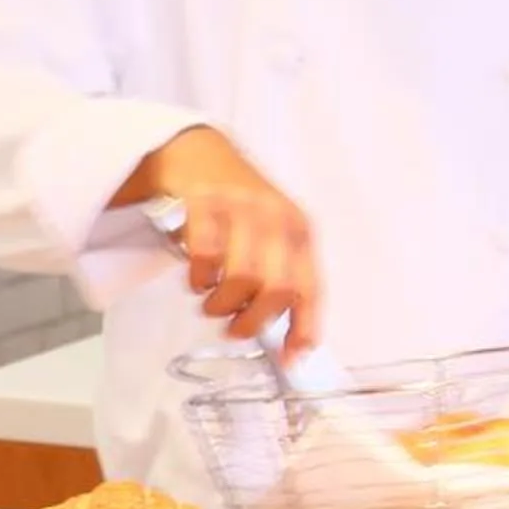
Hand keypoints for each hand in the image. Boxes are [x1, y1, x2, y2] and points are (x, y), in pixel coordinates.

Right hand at [114, 126, 323, 353]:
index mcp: (300, 231)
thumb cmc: (239, 207)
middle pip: (277, 289)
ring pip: (242, 277)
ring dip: (220, 303)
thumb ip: (284, 285)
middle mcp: (277, 217)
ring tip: (211, 301)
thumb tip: (293, 348)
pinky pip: (206, 255)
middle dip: (251, 320)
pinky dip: (198, 278)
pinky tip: (197, 276)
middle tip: (234, 327)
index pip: (310, 288)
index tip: (291, 358)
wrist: (198, 151)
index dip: (303, 328)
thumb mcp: (272, 239)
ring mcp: (242, 207)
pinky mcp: (206, 201)